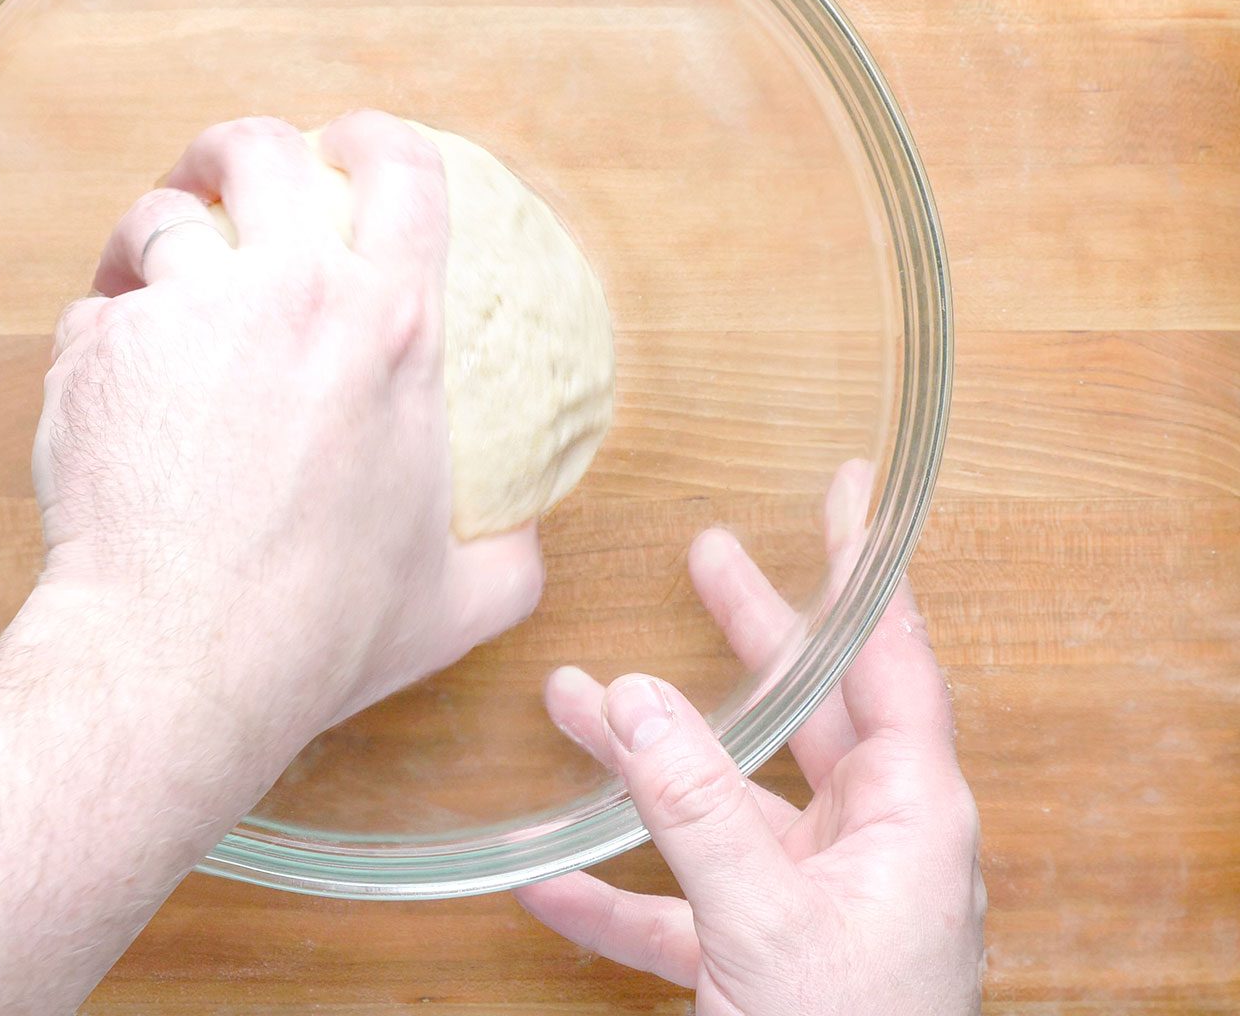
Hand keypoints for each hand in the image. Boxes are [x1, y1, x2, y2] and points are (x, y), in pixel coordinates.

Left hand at [30, 111, 543, 741]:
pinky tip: (108, 383)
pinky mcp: (98, 348)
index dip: (377, 137)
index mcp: (391, 328)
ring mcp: (185, 312)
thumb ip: (511, 556)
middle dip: (238, 148)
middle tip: (222, 175)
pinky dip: (100, 333)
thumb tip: (528, 540)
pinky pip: (94, 311)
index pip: (403, 172)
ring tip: (144, 275)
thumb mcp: (458, 600)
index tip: (350, 142)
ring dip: (154, 238)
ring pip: (159, 220)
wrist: (183, 652)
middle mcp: (290, 293)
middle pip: (258, 149)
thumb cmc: (322, 629)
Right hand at [517, 462, 984, 1013]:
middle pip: (804, 717)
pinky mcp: (764, 964)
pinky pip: (684, 908)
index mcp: (910, 817)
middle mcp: (871, 847)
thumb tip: (628, 695)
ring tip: (569, 699)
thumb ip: (695, 804)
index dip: (864, 572)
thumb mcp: (766, 915)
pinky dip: (620, 892)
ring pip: (726, 804)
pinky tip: (548, 883)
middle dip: (749, 641)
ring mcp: (816, 905)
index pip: (892, 663)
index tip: (843, 493)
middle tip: (706, 559)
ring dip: (647, 762)